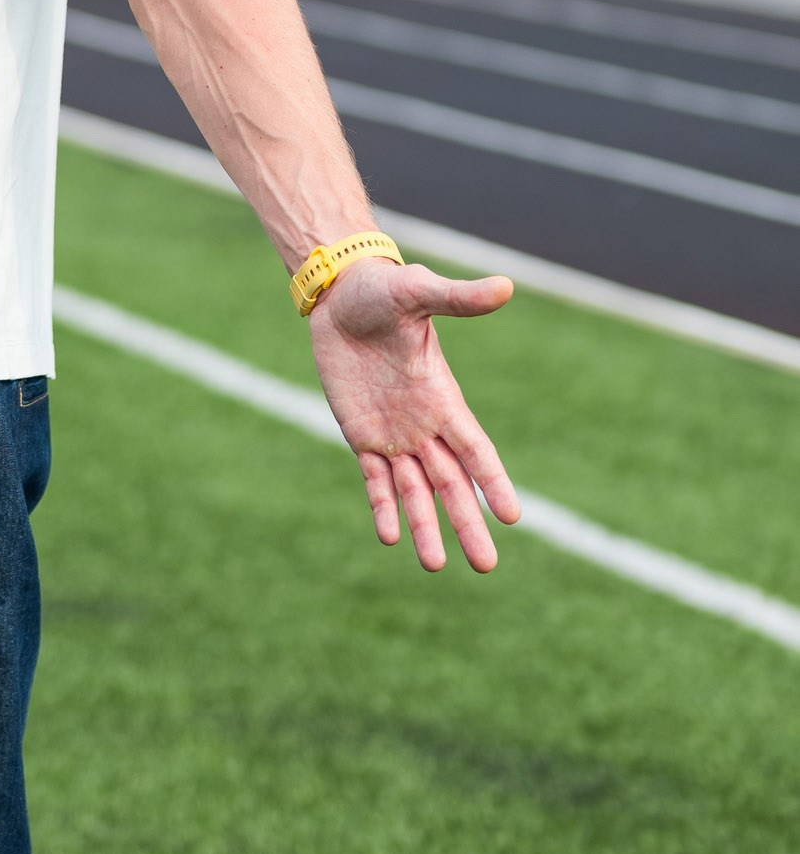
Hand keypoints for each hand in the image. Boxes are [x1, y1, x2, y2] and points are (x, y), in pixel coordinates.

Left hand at [307, 255, 519, 572]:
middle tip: (487, 567)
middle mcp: (424, 425)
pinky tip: (390, 537)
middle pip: (451, 485)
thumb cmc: (382, 290)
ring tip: (438, 566)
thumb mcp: (417, 291)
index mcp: (443, 398)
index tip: (512, 517)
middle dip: (467, 524)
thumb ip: (458, 297)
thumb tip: (505, 286)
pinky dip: (383, 507)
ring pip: (414, 492)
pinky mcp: (361, 435)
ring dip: (426, 528)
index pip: (475, 450)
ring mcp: (393, 434)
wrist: (341, 295)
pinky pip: (374, 480)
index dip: (491, 482)